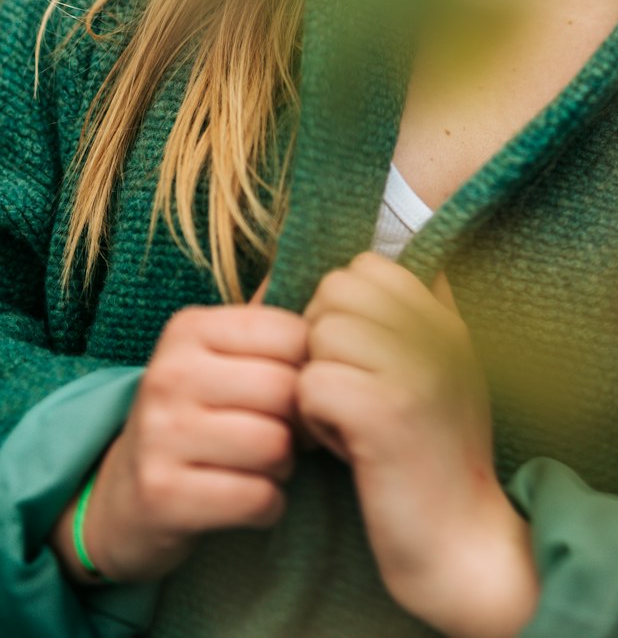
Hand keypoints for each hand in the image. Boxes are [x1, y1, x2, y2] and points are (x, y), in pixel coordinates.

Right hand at [49, 292, 306, 585]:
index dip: (313, 369)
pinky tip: (252, 501)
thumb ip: (268, 322)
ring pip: (274, 446)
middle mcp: (169, 373)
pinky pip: (255, 498)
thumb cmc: (196, 415)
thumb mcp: (220, 357)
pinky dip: (268, 506)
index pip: (292, 334)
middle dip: (303, 423)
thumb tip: (332, 273)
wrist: (121, 496)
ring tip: (269, 467)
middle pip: (286, 390)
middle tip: (292, 437)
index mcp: (190, 328)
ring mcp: (160, 434)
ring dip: (286, 467)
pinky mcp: (161, 495)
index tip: (301, 391)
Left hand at [299, 252, 538, 637]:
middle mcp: (434, 334)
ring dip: (316, 381)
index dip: (344, 308)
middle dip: (323, 340)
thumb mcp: (447, 373)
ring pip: (318, 336)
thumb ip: (422, 319)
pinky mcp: (382, 414)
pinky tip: (342, 448)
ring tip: (345, 422)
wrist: (462, 544)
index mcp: (446, 321)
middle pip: (334, 292)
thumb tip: (381, 264)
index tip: (360, 359)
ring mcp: (412, 370)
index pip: (366, 266)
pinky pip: (310, 385)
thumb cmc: (438, 460)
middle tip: (346, 391)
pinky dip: (313, 420)